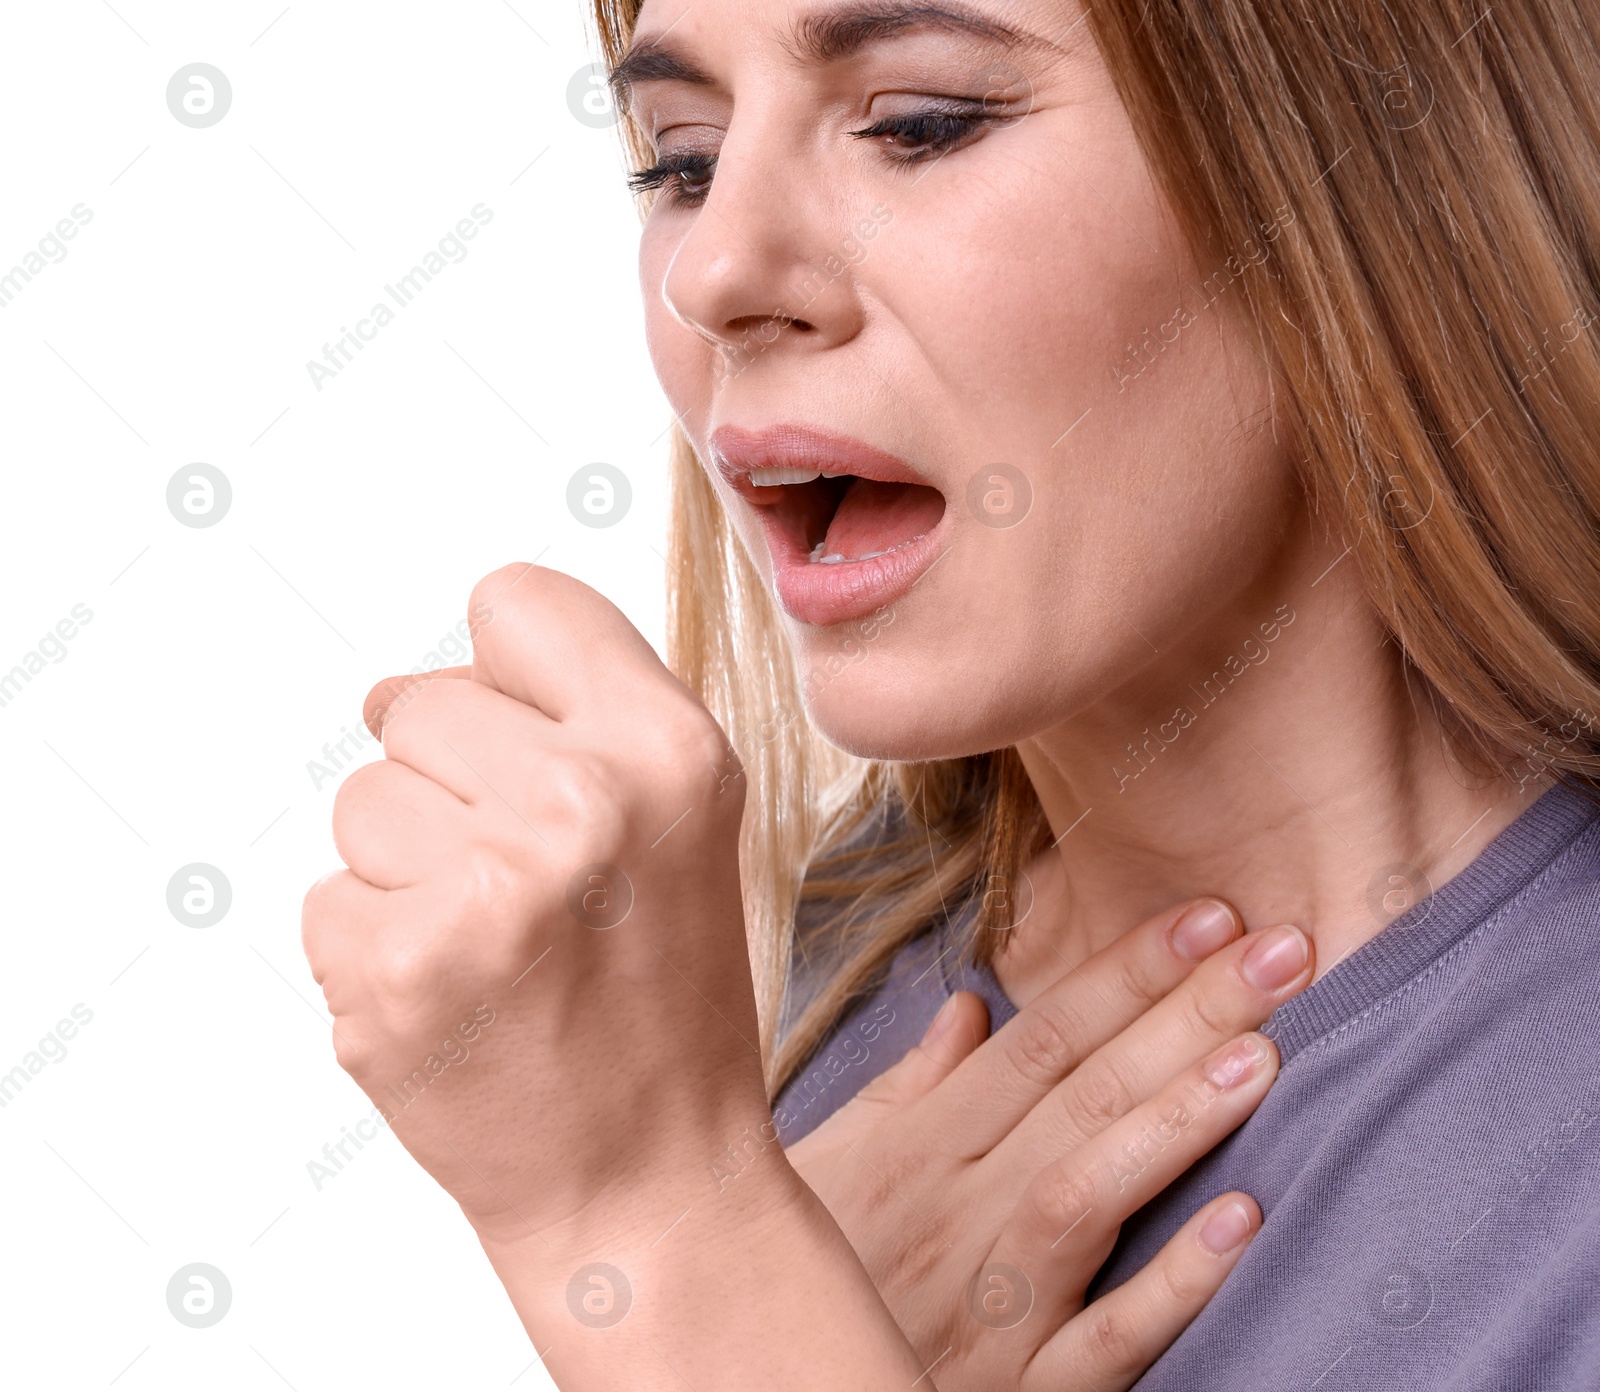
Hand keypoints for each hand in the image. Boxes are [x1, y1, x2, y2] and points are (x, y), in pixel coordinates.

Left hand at [302, 561, 764, 1240]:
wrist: (644, 1176)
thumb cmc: (661, 996)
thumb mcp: (683, 821)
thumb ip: (577, 715)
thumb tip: (397, 686)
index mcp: (671, 750)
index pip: (514, 601)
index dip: (505, 675)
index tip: (523, 740)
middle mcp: (584, 801)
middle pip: (416, 701)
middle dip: (448, 782)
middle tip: (523, 884)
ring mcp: (487, 887)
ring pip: (361, 799)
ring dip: (403, 868)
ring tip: (490, 944)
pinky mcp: (398, 969)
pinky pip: (327, 896)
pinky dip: (370, 948)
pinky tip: (453, 996)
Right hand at [788, 899, 1315, 1390]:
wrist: (777, 1389)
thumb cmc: (819, 1266)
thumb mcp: (834, 1163)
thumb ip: (908, 1086)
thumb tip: (968, 1009)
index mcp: (921, 1145)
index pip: (1040, 1039)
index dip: (1127, 973)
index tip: (1207, 918)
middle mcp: (958, 1208)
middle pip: (1084, 1094)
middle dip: (1187, 1013)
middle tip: (1283, 952)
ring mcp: (992, 1301)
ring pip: (1090, 1193)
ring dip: (1177, 1122)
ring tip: (1263, 1057)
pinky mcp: (1024, 1391)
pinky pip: (1105, 1337)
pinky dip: (1172, 1281)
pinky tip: (1242, 1223)